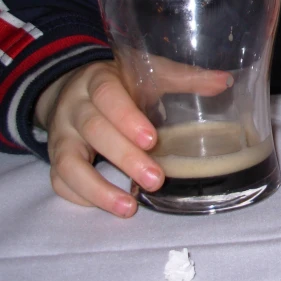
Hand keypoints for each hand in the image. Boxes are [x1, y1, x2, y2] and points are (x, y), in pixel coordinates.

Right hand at [35, 59, 232, 217]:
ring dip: (98, 188)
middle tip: (156, 180)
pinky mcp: (56, 158)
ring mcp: (61, 135)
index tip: (152, 140)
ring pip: (68, 163)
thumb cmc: (122, 83)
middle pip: (94, 131)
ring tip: (129, 207)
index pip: (108, 96)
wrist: (73, 88)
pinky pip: (60, 181)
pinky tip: (111, 204)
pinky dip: (82, 196)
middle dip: (125, 157)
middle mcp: (75, 107)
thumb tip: (224, 81)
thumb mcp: (149, 73)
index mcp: (99, 80)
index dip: (127, 118)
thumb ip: (184, 78)